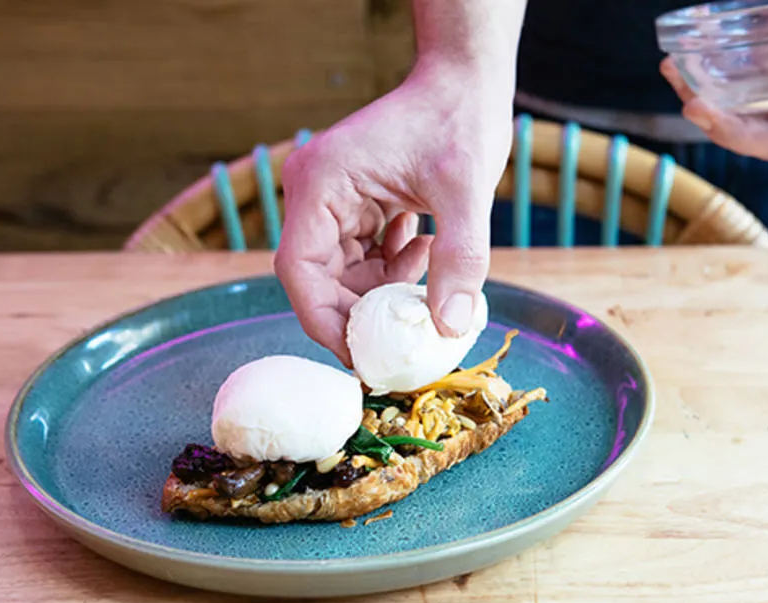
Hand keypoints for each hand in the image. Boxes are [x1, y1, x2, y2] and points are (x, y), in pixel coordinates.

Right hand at [274, 59, 513, 365]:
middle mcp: (315, 193)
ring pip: (341, 273)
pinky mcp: (355, 206)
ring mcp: (333, 201)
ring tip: (426, 282)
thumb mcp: (467, 190)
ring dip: (381, 291)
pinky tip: (425, 255)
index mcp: (320, 184)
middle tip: (401, 340)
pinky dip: (391, 270)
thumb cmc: (460, 119)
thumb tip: (448, 326)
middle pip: (318, 279)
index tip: (361, 357)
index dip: (325, 320)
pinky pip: (361, 258)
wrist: (464, 81)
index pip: (300, 270)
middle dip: (359, 313)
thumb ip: (459, 259)